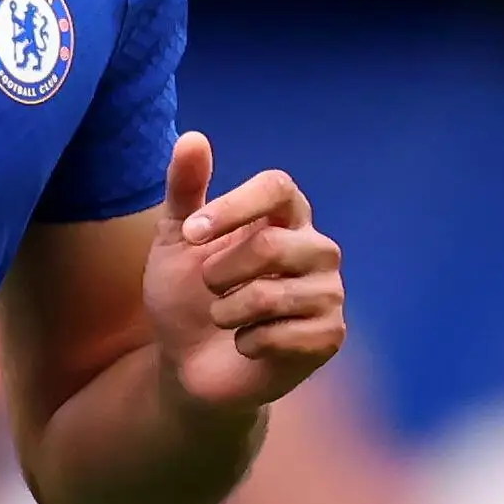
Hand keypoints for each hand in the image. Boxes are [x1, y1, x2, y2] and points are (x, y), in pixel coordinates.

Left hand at [142, 132, 344, 412]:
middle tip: (208, 290)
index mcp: (287, 217)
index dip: (233, 207)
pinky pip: (281, 336)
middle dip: (220, 273)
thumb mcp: (175, 242)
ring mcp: (328, 293)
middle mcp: (316, 248)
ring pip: (271, 296)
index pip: (278, 187)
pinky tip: (247, 346)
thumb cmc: (186, 298)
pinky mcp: (328, 336)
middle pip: (271, 244)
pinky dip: (247, 344)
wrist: (187, 366)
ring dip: (227, 312)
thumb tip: (192, 137)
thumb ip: (185, 191)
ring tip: (225, 318)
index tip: (191, 233)